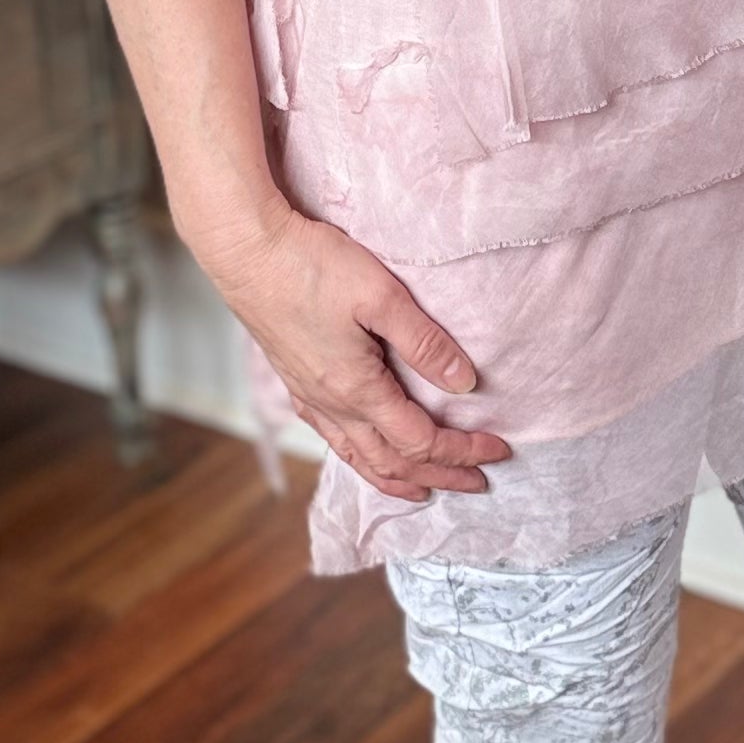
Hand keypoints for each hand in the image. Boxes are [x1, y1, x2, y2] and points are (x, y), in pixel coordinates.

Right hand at [202, 203, 511, 504]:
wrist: (245, 251)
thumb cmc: (312, 266)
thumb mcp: (381, 295)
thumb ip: (425, 342)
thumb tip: (466, 384)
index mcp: (356, 389)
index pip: (421, 441)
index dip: (463, 452)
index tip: (498, 451)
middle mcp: (331, 405)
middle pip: (392, 462)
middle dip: (440, 477)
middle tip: (477, 483)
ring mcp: (309, 397)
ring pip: (357, 459)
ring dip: (397, 479)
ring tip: (425, 491)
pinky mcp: (295, 382)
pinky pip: (334, 440)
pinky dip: (361, 460)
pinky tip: (368, 453)